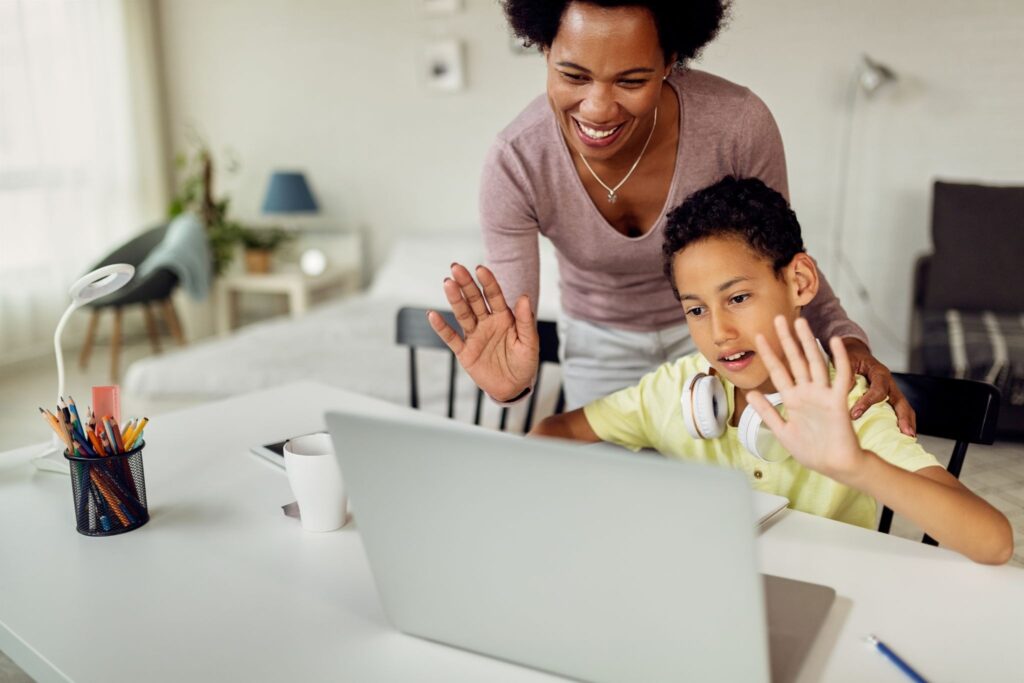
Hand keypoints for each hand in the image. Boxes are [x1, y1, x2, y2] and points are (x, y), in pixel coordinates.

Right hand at [427, 263, 538, 401]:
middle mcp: (487, 322)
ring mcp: (475, 336)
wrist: (514, 387)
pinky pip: (451, 338)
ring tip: (447, 283)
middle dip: (466, 284)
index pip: (494, 296)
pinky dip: (442, 328)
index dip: (488, 282)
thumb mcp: (530, 343)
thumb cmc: (524, 363)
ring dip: (455, 299)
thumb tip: (524, 297)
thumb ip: (525, 321)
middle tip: (456, 267)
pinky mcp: (465, 352)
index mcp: (504, 317)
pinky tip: (432, 315)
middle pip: (474, 300)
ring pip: (463, 314)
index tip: (480, 269)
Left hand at [747, 316, 864, 482]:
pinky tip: (833, 341)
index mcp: (793, 399)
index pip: (778, 371)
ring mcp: (822, 395)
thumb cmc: (811, 452)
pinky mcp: (838, 402)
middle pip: (795, 360)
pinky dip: (838, 359)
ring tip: (801, 323)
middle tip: (778, 318)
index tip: (759, 337)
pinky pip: (840, 377)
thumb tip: (751, 393)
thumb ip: (767, 412)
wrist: (834, 466)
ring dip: (807, 343)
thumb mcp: (782, 431)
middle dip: (786, 340)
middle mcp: (807, 393)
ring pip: (815, 363)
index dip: (768, 354)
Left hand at [843, 338, 915, 436]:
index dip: (867, 402)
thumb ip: (846, 375)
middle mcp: (889, 382)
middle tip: (906, 433)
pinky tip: (900, 436)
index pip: (877, 390)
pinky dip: (901, 422)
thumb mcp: (846, 362)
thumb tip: (843, 392)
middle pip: (901, 401)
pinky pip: (898, 410)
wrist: (854, 352)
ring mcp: (891, 391)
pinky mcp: (889, 398)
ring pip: (904, 407)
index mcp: (879, 372)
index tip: (854, 415)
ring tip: (909, 438)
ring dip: (908, 422)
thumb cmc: (850, 357)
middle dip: (904, 417)